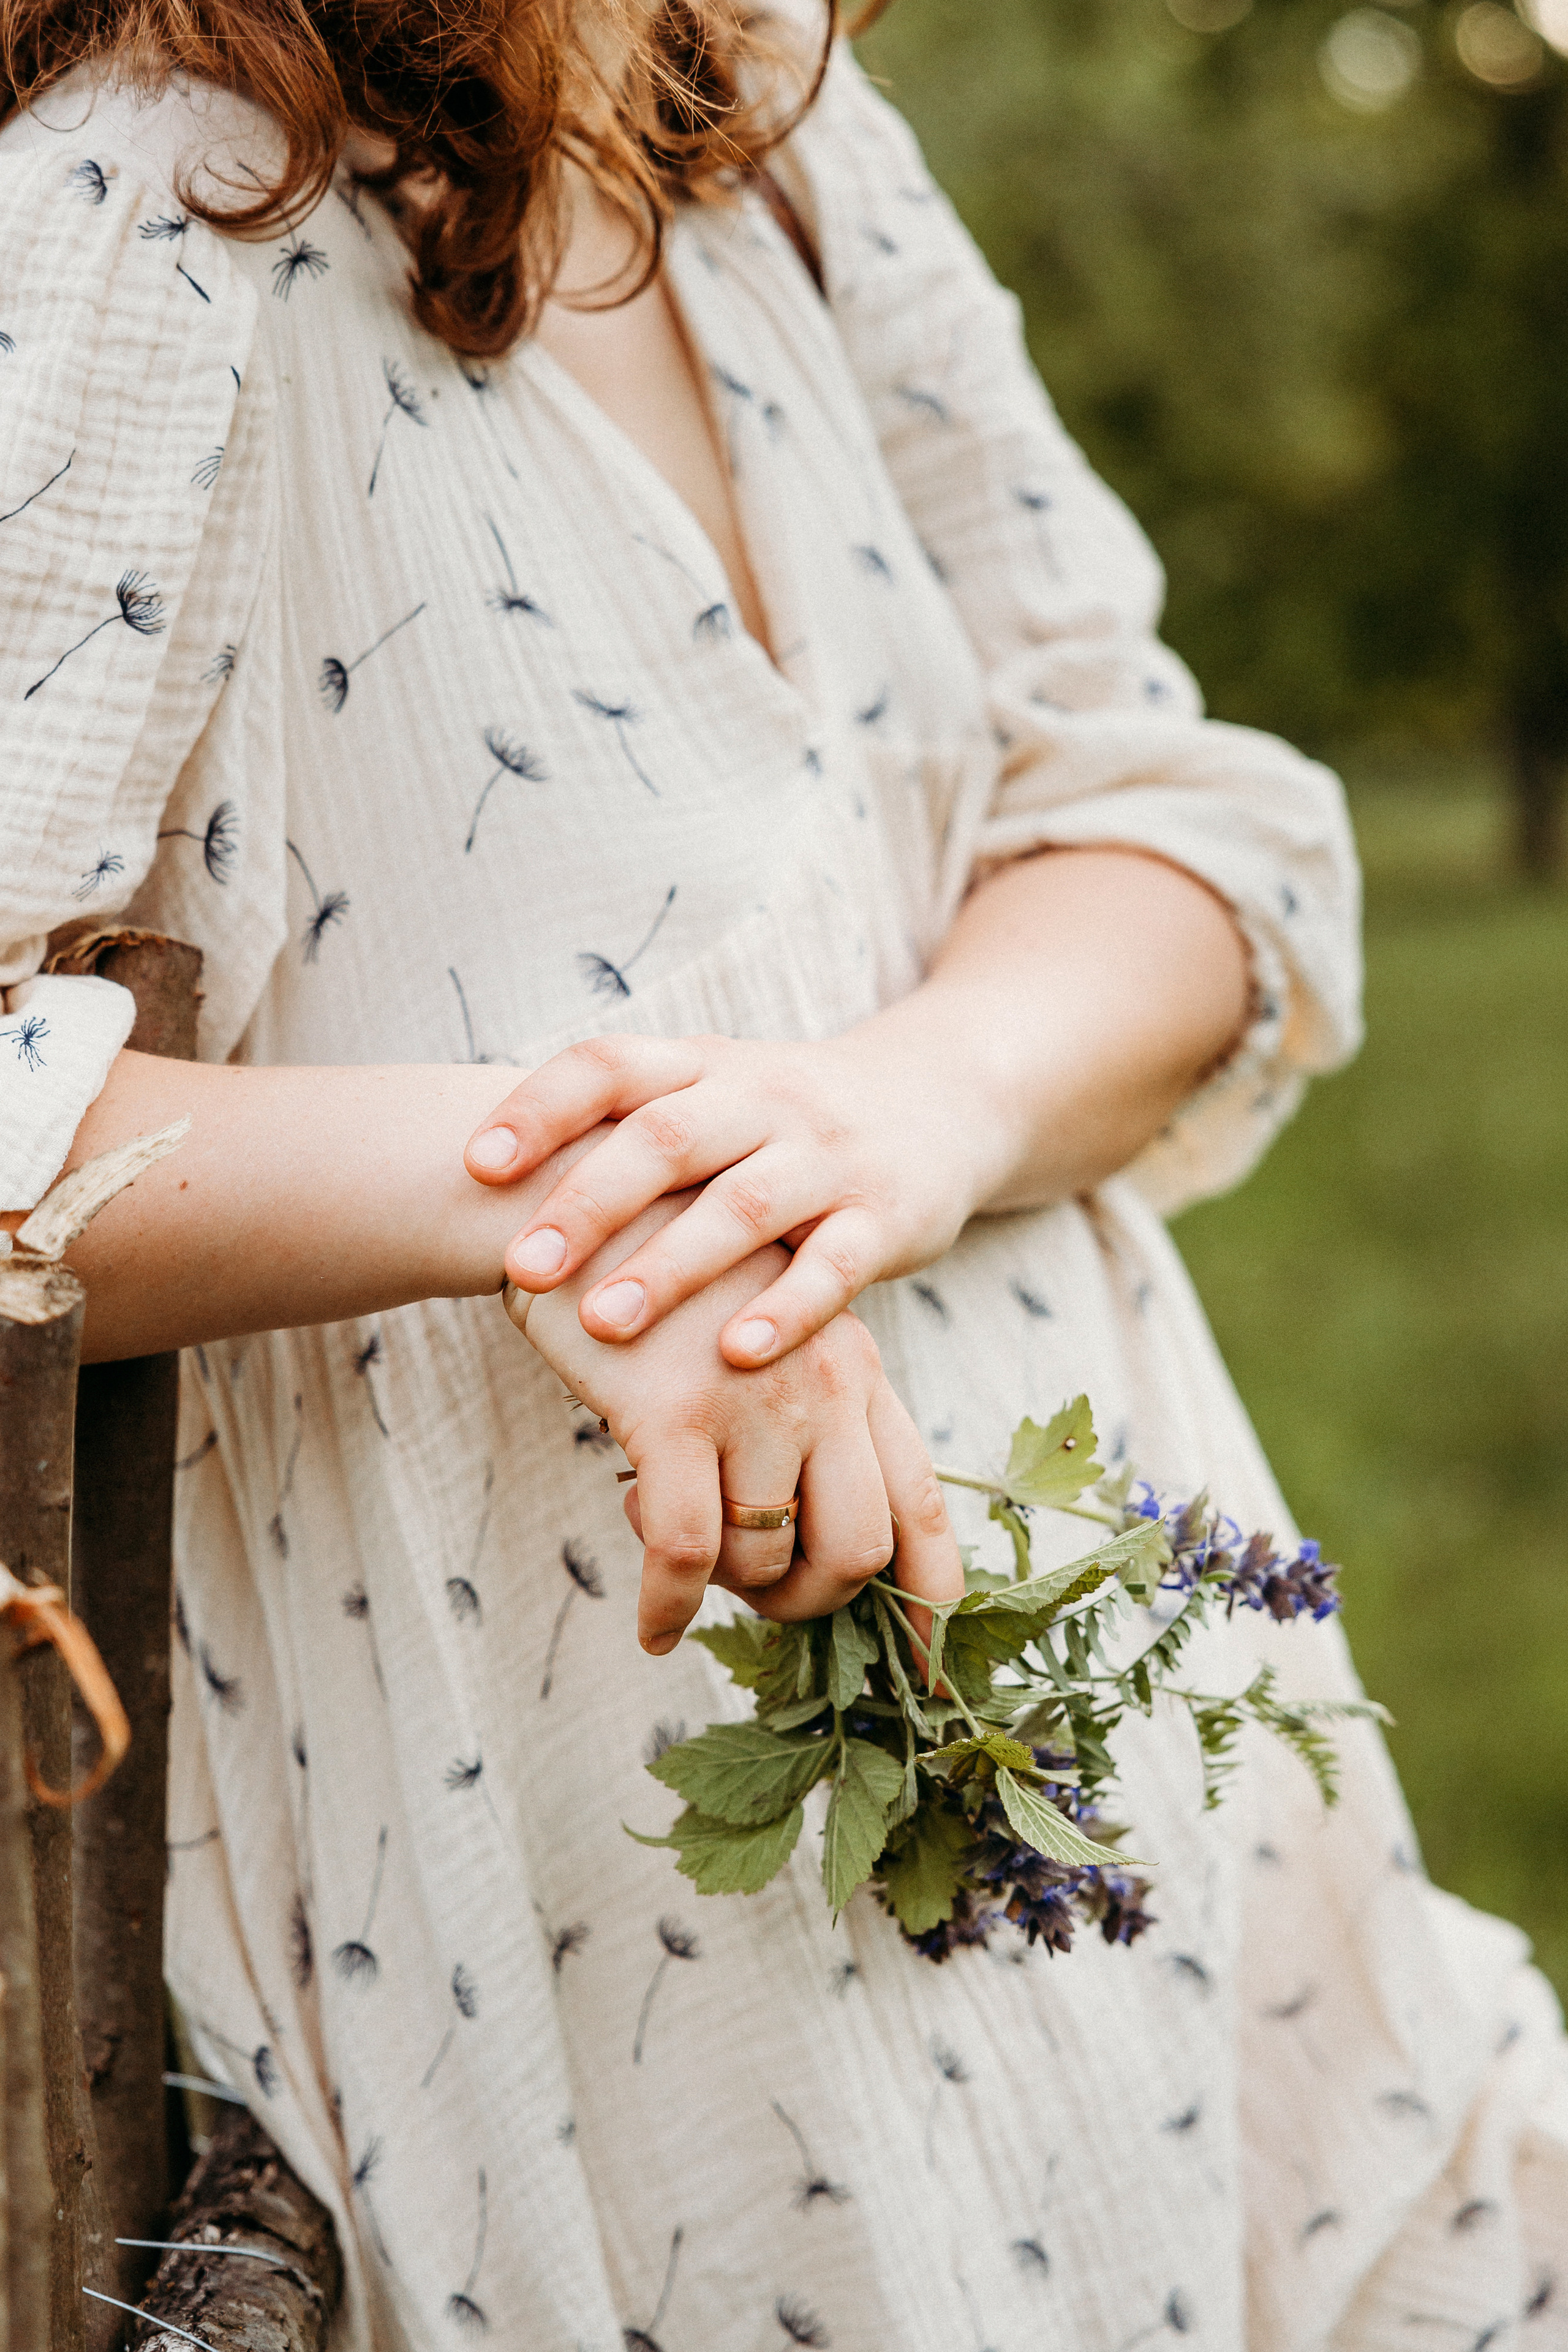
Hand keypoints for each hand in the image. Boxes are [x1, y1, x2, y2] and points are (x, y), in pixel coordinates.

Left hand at [467, 1024, 1009, 1368]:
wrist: (942, 1101)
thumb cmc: (786, 1120)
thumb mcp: (712, 1094)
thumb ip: (622, 1126)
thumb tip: (478, 1180)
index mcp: (706, 1064)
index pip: (611, 1065)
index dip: (541, 1108)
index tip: (478, 1165)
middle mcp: (765, 1097)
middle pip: (667, 1137)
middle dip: (590, 1204)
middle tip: (525, 1267)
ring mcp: (828, 1156)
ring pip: (744, 1205)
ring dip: (670, 1266)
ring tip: (604, 1323)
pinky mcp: (887, 1216)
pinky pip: (834, 1264)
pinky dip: (786, 1309)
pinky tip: (738, 1353)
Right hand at [514, 1195, 963, 1653]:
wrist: (571, 1202)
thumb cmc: (661, 1284)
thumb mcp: (764, 1336)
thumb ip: (806, 1419)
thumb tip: (804, 1542)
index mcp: (859, 1370)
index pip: (926, 1505)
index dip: (932, 1602)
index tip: (927, 1675)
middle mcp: (828, 1385)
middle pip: (859, 1551)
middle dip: (809, 1602)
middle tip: (753, 1596)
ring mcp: (757, 1399)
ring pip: (766, 1558)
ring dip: (723, 1587)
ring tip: (675, 1544)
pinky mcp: (676, 1413)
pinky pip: (687, 1553)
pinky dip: (670, 1607)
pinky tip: (652, 1626)